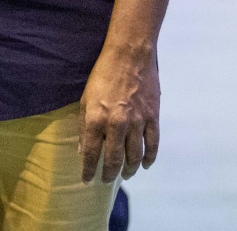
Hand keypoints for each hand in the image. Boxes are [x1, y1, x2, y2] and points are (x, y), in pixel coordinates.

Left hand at [78, 42, 159, 182]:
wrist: (130, 55)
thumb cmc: (103, 75)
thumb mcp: (86, 98)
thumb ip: (85, 125)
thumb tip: (83, 150)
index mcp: (96, 118)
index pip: (91, 153)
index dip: (88, 170)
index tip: (86, 180)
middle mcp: (117, 124)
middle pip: (114, 159)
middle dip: (109, 174)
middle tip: (106, 181)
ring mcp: (137, 121)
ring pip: (135, 156)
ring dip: (130, 169)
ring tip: (126, 174)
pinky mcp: (153, 117)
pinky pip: (153, 144)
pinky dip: (150, 158)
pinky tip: (145, 165)